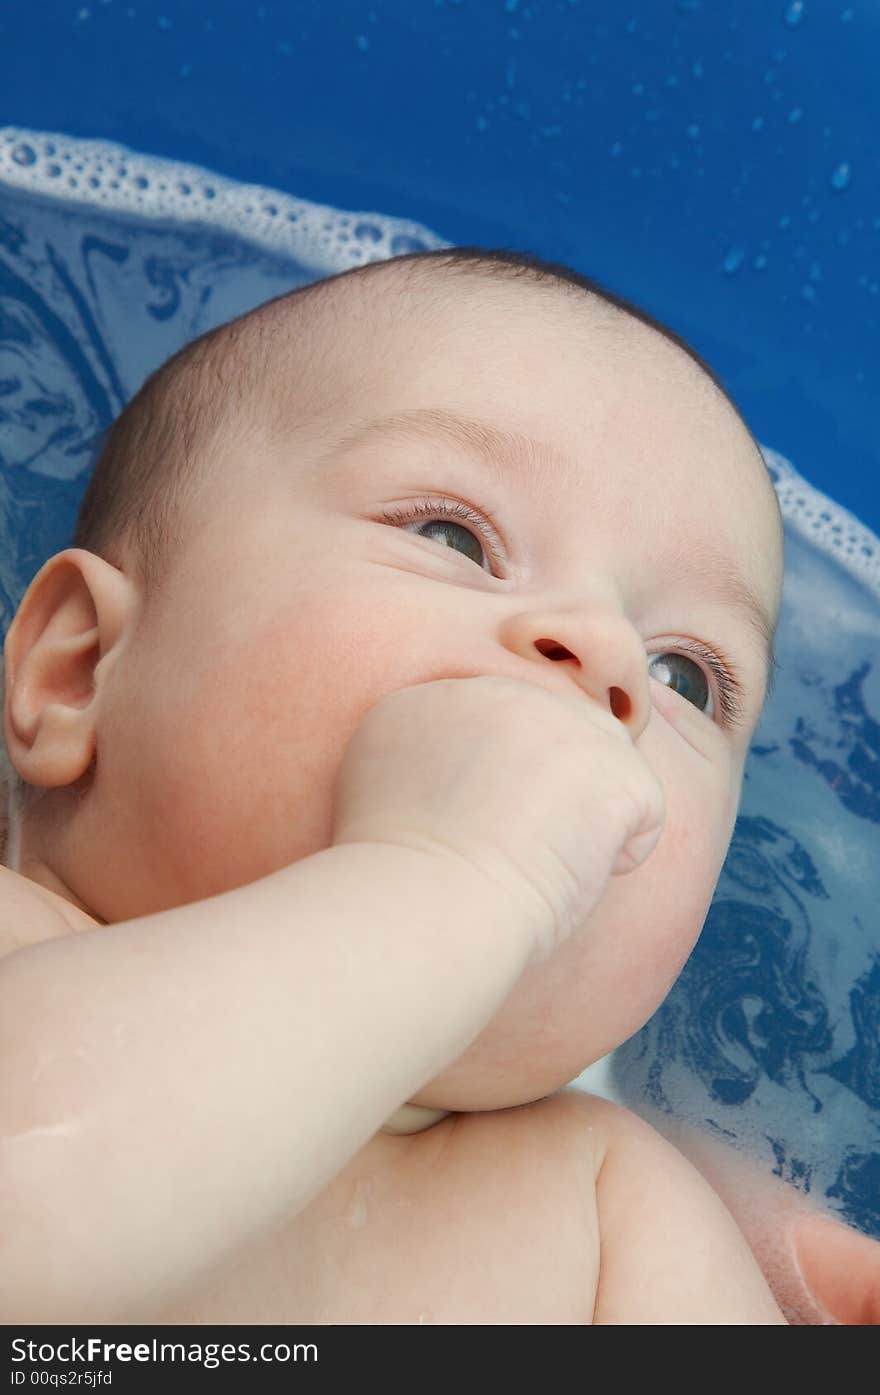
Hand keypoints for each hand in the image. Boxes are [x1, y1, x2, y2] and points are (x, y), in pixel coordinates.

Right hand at [331, 675, 664, 961]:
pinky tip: (568, 873)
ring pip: (602, 762)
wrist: (424, 904)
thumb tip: (483, 777)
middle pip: (554, 736)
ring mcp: (560, 717)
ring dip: (582, 815)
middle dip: (546, 793)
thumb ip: (429, 762)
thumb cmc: (399, 883)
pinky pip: (644, 810)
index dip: (492, 791)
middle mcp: (498, 689)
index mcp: (432, 698)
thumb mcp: (379, 797)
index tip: (458, 835)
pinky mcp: (614, 762)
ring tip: (535, 859)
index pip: (498, 731)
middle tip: (501, 849)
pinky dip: (619, 855)